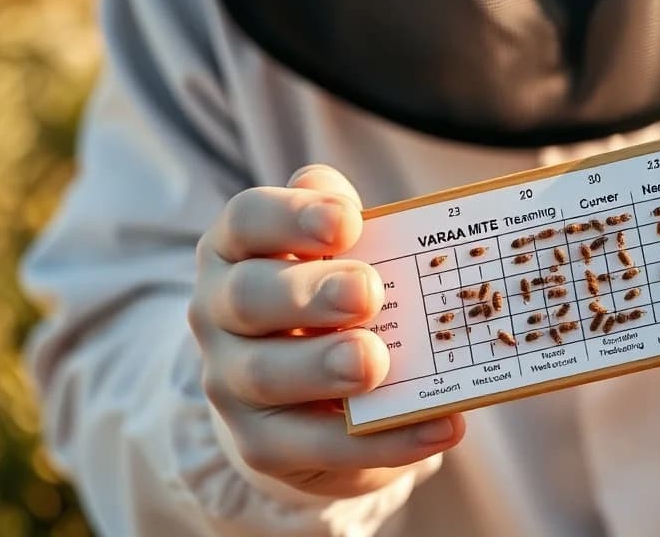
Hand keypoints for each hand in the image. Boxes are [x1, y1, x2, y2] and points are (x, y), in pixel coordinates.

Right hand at [188, 164, 464, 496]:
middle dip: (309, 294)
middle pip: (248, 296)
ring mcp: (231, 382)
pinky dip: (384, 441)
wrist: (307, 401)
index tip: (348, 221)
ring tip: (377, 361)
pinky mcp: (262, 445)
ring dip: (324, 367)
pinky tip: (440, 427)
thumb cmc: (329, 303)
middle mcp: (219, 313)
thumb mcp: (336, 257)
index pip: (248, 220)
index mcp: (238, 251)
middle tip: (367, 293)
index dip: (292, 216)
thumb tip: (374, 213)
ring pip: (267, 375)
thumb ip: (345, 222)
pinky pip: (317, 445)